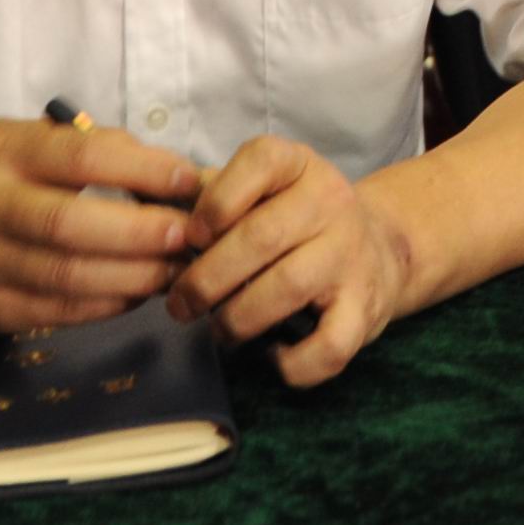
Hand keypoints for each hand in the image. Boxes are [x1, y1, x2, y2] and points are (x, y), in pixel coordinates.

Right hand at [0, 116, 206, 332]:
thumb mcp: (15, 140)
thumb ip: (82, 149)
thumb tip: (166, 173)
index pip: (82, 156)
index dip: (144, 169)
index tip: (189, 180)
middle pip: (74, 224)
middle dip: (144, 233)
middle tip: (190, 236)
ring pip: (68, 276)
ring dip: (135, 276)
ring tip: (176, 269)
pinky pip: (57, 310)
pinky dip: (106, 304)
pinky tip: (136, 292)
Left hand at [165, 134, 415, 387]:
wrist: (380, 248)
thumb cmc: (294, 221)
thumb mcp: (260, 190)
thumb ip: (207, 192)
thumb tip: (143, 202)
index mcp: (299, 164)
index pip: (261, 161)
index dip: (216, 201)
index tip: (190, 237)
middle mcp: (332, 200)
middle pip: (261, 237)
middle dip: (207, 278)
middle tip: (179, 306)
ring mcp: (353, 255)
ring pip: (287, 288)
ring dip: (237, 319)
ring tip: (218, 330)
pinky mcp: (365, 308)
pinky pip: (328, 346)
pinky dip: (293, 364)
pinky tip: (273, 356)